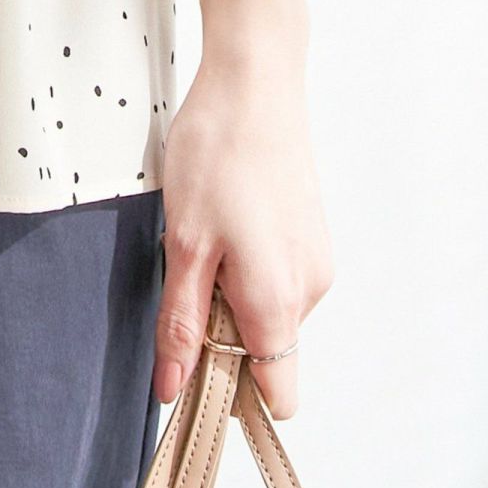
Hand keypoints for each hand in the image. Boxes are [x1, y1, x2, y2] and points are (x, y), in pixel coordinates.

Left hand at [153, 0, 330, 419]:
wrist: (256, 83)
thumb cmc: (219, 154)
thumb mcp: (184, 246)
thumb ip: (181, 326)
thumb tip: (173, 389)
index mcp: (277, 304)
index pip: (278, 397)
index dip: (237, 404)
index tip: (200, 388)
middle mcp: (308, 293)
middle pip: (266, 359)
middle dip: (225, 343)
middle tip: (191, 287)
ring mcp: (315, 267)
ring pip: (269, 321)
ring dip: (234, 305)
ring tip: (210, 248)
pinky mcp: (312, 245)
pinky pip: (279, 288)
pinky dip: (249, 278)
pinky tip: (230, 233)